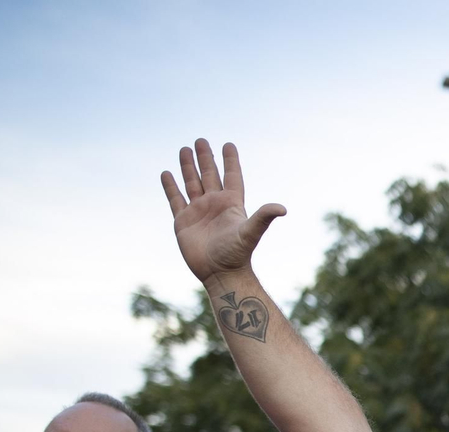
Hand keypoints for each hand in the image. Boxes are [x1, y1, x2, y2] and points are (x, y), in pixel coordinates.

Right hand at [161, 139, 286, 285]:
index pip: (231, 176)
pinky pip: (175, 199)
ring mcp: (198, 211)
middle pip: (209, 175)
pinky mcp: (183, 221)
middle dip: (205, 158)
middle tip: (200, 140)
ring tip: (184, 149)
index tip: (228, 144)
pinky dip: (170, 186)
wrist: (219, 273)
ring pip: (191, 183)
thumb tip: (282, 209)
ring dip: (187, 167)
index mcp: (231, 203)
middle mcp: (214, 204)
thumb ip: (263, 217)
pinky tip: (166, 173)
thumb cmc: (237, 254)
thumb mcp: (250, 232)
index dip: (230, 161)